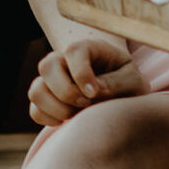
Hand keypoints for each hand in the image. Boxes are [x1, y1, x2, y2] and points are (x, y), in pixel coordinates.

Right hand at [28, 36, 144, 125]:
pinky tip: (70, 120)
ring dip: (57, 108)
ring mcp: (52, 80)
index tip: (94, 93)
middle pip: (47, 66)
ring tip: (78, 114)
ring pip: (36, 90)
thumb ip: (116, 83)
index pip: (72, 51)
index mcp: (89, 49)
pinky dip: (50, 119)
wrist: (124, 96)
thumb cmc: (129, 85)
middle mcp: (65, 61)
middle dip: (66, 92)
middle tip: (86, 104)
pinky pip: (35, 111)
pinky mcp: (47, 101)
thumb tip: (93, 91)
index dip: (80, 73)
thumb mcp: (133, 81)